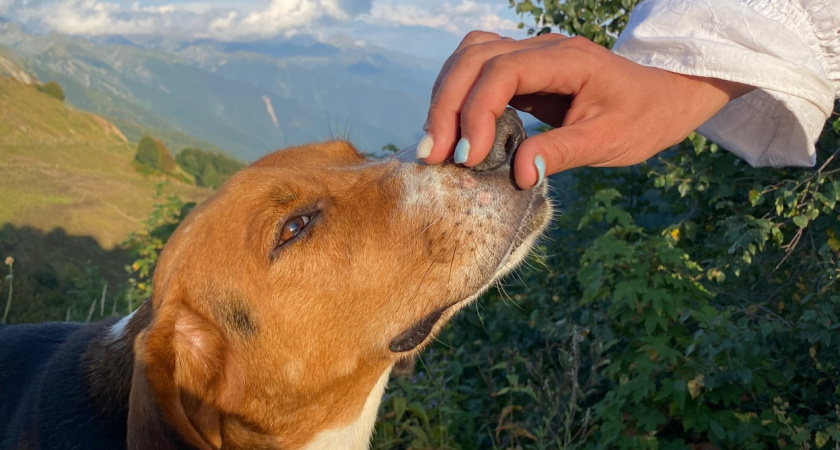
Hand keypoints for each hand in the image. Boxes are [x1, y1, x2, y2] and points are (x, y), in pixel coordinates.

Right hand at [418, 31, 753, 188]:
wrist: (663, 98)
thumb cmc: (643, 118)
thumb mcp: (609, 141)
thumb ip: (561, 153)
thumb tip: (518, 174)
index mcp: (567, 60)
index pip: (503, 71)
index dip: (477, 112)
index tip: (469, 158)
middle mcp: (542, 48)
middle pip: (474, 57)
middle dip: (447, 105)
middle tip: (435, 155)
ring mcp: (530, 55)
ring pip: (468, 57)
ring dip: (445, 97)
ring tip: (436, 144)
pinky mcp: (523, 70)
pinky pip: (477, 70)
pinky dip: (457, 95)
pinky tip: (454, 129)